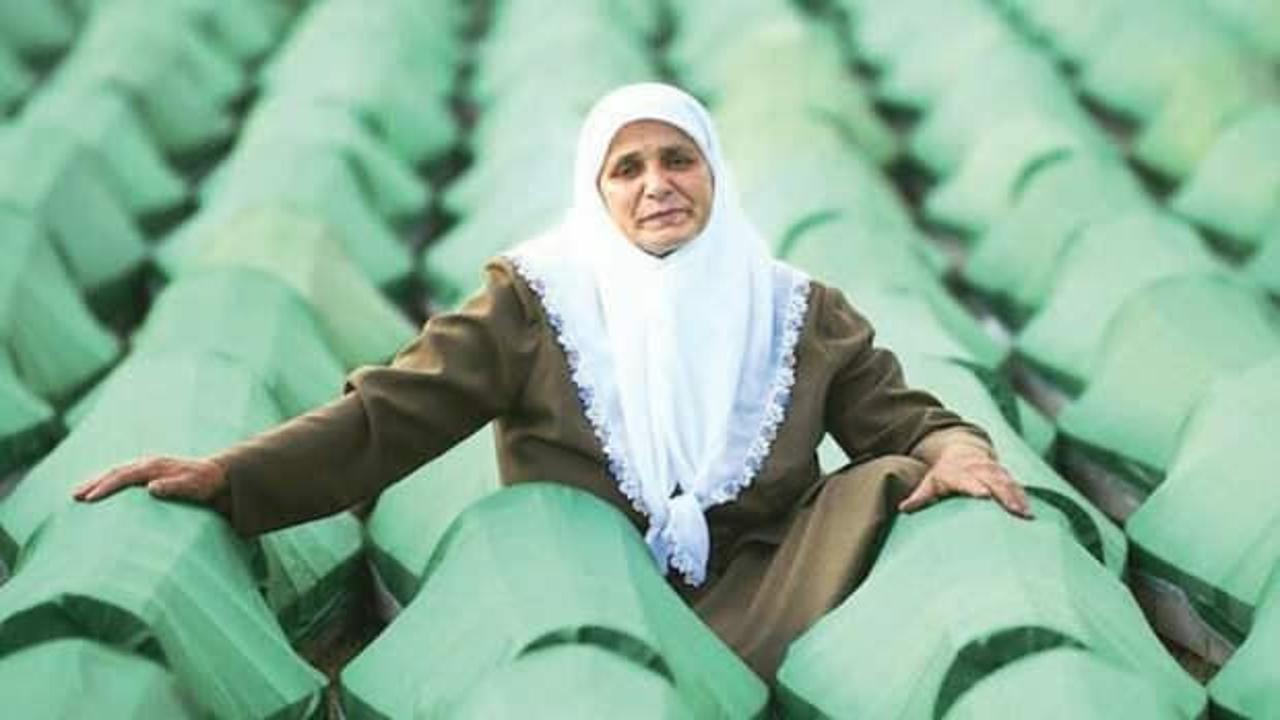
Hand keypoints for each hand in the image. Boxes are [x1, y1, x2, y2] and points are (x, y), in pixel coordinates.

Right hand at [73, 455, 227, 504]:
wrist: (217, 475)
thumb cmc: (205, 483)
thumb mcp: (194, 486)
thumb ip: (175, 486)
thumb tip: (151, 488)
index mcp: (155, 466)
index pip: (124, 475)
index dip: (106, 486)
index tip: (89, 498)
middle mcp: (149, 464)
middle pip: (115, 471)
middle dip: (94, 483)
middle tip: (74, 496)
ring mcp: (148, 467)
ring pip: (116, 472)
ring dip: (97, 482)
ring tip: (78, 495)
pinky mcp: (149, 473)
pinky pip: (124, 477)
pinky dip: (108, 483)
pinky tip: (99, 493)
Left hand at [898, 443, 1031, 518]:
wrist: (962, 449)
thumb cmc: (944, 472)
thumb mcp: (931, 481)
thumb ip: (920, 495)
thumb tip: (903, 508)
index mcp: (959, 471)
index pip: (967, 479)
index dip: (975, 486)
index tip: (984, 495)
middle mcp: (979, 470)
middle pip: (993, 481)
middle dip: (1004, 494)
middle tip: (1014, 510)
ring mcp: (994, 472)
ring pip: (1008, 484)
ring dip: (1017, 498)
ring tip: (1026, 514)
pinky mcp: (1005, 476)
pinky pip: (1016, 487)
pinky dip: (1023, 498)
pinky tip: (1030, 513)